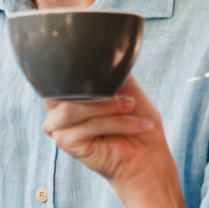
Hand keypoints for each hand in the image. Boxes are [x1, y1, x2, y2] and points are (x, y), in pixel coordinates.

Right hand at [42, 76, 175, 195]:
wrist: (149, 154)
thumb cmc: (138, 120)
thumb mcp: (126, 85)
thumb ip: (109, 69)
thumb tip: (102, 53)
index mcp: (69, 93)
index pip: (63, 74)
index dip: (84, 73)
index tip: (113, 79)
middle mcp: (59, 108)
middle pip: (62, 90)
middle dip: (96, 92)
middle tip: (126, 98)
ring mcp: (59, 126)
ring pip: (71, 108)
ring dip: (106, 108)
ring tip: (130, 107)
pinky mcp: (66, 142)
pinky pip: (86, 125)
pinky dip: (113, 123)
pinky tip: (135, 125)